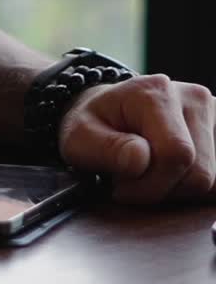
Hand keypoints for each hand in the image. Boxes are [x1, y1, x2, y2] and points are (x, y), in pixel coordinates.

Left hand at [58, 73, 215, 203]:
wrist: (108, 112)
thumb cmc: (94, 125)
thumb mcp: (80, 138)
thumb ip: (107, 149)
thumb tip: (140, 160)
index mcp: (156, 92)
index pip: (176, 154)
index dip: (150, 185)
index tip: (120, 187)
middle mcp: (193, 97)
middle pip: (200, 173)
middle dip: (164, 190)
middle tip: (134, 181)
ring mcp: (212, 114)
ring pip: (213, 182)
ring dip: (180, 191)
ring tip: (151, 175)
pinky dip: (194, 189)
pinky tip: (170, 177)